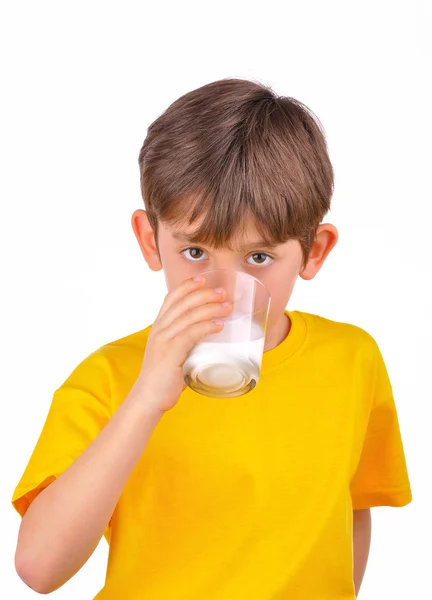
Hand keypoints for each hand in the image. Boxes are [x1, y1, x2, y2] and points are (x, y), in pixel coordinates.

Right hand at [134, 275, 232, 411]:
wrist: (148, 398)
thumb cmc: (163, 378)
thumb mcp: (172, 353)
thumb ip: (185, 343)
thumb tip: (207, 338)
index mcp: (158, 328)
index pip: (171, 298)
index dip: (187, 286)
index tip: (203, 279)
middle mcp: (159, 330)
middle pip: (183, 303)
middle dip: (205, 294)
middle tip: (223, 293)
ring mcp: (164, 341)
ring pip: (189, 316)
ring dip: (211, 308)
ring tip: (227, 307)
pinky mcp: (170, 353)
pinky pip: (191, 334)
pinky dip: (206, 327)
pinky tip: (218, 325)